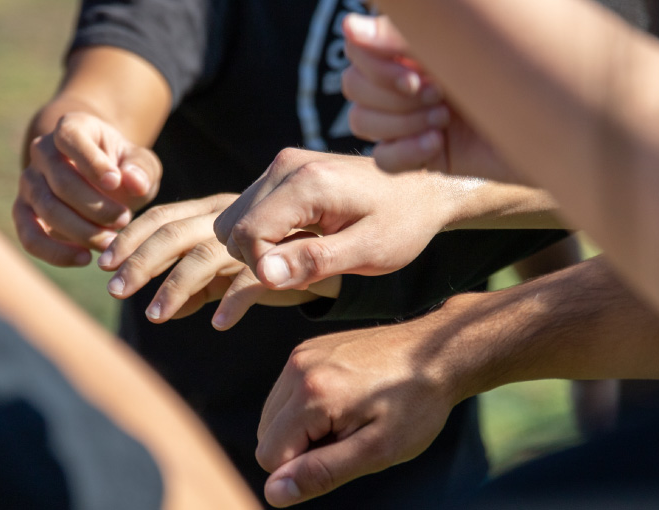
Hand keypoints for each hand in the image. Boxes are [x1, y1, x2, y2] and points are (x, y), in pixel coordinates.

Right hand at [14, 111, 162, 265]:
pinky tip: (84, 259)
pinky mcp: (23, 211)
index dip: (91, 161)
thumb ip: (141, 168)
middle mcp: (42, 151)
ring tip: (111, 242)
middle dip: (95, 206)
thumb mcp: (139, 162)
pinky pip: (29, 236)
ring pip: (47, 209)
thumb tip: (135, 182)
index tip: (115, 182)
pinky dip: (55, 252)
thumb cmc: (122, 167)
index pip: (70, 138)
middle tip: (124, 220)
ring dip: (81, 230)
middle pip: (61, 181)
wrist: (98, 178)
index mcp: (70, 127)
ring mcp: (29, 181)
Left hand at [101, 194, 338, 329]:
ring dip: (175, 287)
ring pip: (206, 257)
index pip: (162, 216)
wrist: (355, 236)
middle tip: (115, 290)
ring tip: (155, 317)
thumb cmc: (287, 256)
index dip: (130, 237)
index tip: (102, 263)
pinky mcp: (286, 258)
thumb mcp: (236, 269)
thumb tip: (166, 309)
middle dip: (139, 262)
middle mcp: (232, 216)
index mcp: (215, 209)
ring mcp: (258, 236)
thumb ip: (203, 283)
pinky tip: (217, 325)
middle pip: (174, 233)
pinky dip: (232, 302)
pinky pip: (252, 280)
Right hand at [213, 148, 455, 290]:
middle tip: (308, 271)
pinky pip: (249, 210)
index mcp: (308, 182)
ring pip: (235, 220)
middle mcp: (286, 165)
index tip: (303, 279)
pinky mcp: (284, 169)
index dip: (264, 269)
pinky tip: (303, 241)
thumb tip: (264, 275)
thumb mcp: (369, 252)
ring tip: (307, 256)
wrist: (424, 188)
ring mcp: (282, 164)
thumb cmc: (403, 223)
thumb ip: (315, 262)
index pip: (248, 234)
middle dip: (261, 260)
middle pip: (234, 227)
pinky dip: (266, 235)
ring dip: (261, 248)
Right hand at [255, 321, 463, 506]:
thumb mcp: (376, 450)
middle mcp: (298, 368)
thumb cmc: (416, 405)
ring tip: (351, 418)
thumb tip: (274, 493)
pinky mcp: (310, 349)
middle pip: (267, 436)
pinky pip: (288, 393)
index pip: (269, 456)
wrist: (439, 353)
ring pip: (275, 415)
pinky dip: (308, 407)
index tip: (345, 452)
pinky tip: (346, 401)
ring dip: (304, 429)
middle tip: (351, 436)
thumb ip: (321, 473)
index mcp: (311, 394)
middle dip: (302, 448)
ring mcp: (302, 354)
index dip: (304, 468)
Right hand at [342, 14, 516, 182]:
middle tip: (439, 97)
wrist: (559, 127)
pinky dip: (404, 153)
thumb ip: (401, 36)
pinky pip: (382, 159)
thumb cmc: (517, 74)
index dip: (376, 66)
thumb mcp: (455, 50)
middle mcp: (408, 78)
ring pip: (361, 122)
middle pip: (353, 86)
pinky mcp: (423, 154)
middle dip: (393, 97)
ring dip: (400, 123)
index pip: (356, 48)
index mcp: (414, 44)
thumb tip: (349, 25)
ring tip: (444, 121)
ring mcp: (412, 117)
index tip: (419, 74)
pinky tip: (437, 144)